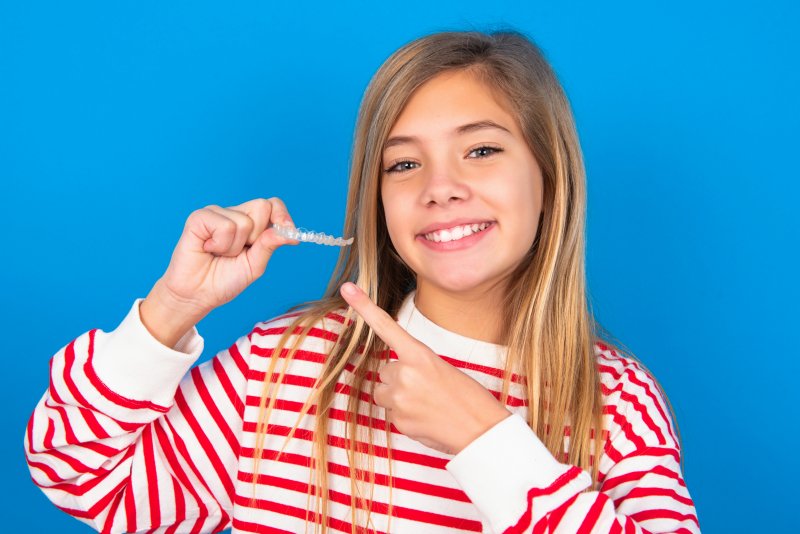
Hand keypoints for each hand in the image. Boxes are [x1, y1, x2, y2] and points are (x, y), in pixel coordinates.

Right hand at [141, 198, 296, 346]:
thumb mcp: (255, 265)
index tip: (289, 232)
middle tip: (240, 252)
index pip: (273, 205)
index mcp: (251, 223)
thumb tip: (290, 233)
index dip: (283, 215)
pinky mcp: (199, 217)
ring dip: (234, 247)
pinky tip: (208, 248)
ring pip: (244, 221)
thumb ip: (269, 245)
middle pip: (262, 207)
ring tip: (220, 254)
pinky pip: (224, 225)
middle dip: (257, 236)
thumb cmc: (224, 280)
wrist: (197, 294)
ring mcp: (216, 213)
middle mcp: (234, 213)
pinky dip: (220, 244)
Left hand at [339, 282, 510, 454]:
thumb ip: (415, 367)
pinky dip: (405, 417)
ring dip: (397, 399)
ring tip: (426, 405)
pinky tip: (426, 419)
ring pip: (383, 394)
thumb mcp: (442, 369)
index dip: (364, 306)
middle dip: (399, 380)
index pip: (386, 326)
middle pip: (385, 372)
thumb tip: (395, 379)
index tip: (347, 289)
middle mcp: (405, 373)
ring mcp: (399, 398)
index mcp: (419, 354)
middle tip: (426, 390)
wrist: (481, 429)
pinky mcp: (398, 420)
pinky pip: (391, 415)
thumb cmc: (467, 397)